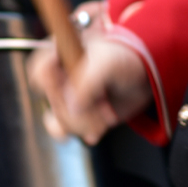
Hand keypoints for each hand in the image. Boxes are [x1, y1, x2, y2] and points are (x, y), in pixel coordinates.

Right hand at [28, 7, 152, 144]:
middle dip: (78, 107)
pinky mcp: (81, 115)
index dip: (53, 82)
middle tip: (101, 99)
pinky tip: (99, 128)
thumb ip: (87, 81)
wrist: (148, 73)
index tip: (72, 84)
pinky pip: (69, 131)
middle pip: (52, 102)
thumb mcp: (107, 62)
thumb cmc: (127, 57)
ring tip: (105, 115)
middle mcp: (61, 77)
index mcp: (60, 54)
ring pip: (58, 120)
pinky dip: (85, 132)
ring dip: (82, 123)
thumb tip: (71, 107)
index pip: (39, 72)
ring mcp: (70, 98)